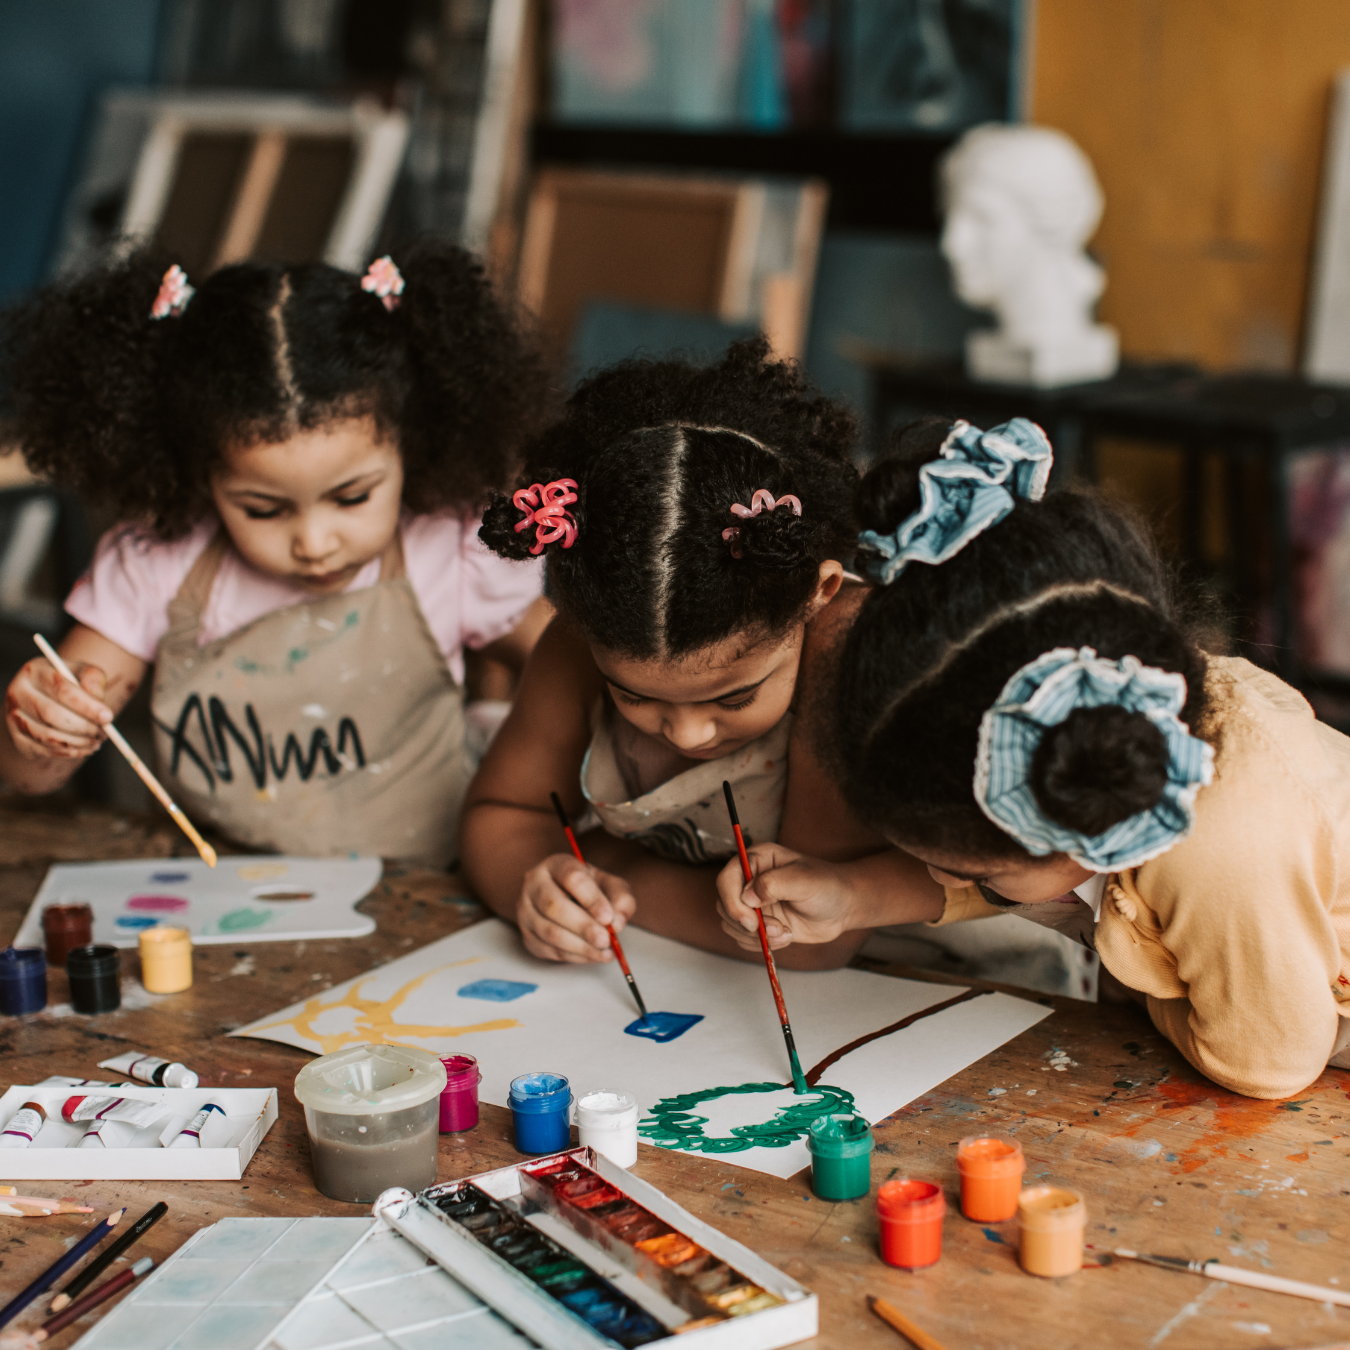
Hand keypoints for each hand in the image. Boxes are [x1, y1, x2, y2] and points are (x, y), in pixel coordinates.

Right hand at [4, 657, 111, 760]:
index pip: (62, 690)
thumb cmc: (67, 684)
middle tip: (105, 732)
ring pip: (49, 737)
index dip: (87, 706)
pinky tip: (86, 747)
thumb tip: (98, 699)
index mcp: (34, 672)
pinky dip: (71, 752)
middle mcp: (17, 694)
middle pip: (53, 715)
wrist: (42, 699)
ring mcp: (14, 718)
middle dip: (84, 727)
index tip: (108, 717)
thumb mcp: (81, 673)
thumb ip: (92, 679)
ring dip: (79, 742)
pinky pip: (46, 750)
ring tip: (98, 740)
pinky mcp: (18, 739)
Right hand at [517, 853, 636, 962]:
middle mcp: (534, 884)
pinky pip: (548, 950)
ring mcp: (525, 911)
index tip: (608, 917)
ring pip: (549, 932)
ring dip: (580, 946)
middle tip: (606, 939)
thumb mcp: (609, 884)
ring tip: (604, 952)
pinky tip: (592, 956)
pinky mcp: (526, 935)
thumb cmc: (588, 890)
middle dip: (583, 926)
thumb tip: (618, 922)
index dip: (591, 899)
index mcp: (556, 865)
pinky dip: (573, 956)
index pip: (572, 878)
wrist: (565, 897)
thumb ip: (620, 898)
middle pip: (554, 906)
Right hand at [716, 842, 858, 950]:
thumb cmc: (827, 885)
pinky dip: (763, 944)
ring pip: (731, 924)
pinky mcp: (759, 922)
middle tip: (776, 928)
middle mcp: (750, 880)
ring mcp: (753, 902)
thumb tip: (747, 896)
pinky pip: (744, 938)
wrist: (842, 907)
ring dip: (757, 936)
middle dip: (747, 923)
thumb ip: (775, 884)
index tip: (750, 921)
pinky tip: (786, 936)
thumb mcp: (805, 880)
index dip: (732, 900)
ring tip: (785, 932)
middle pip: (724, 904)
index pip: (727, 878)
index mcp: (758, 860)